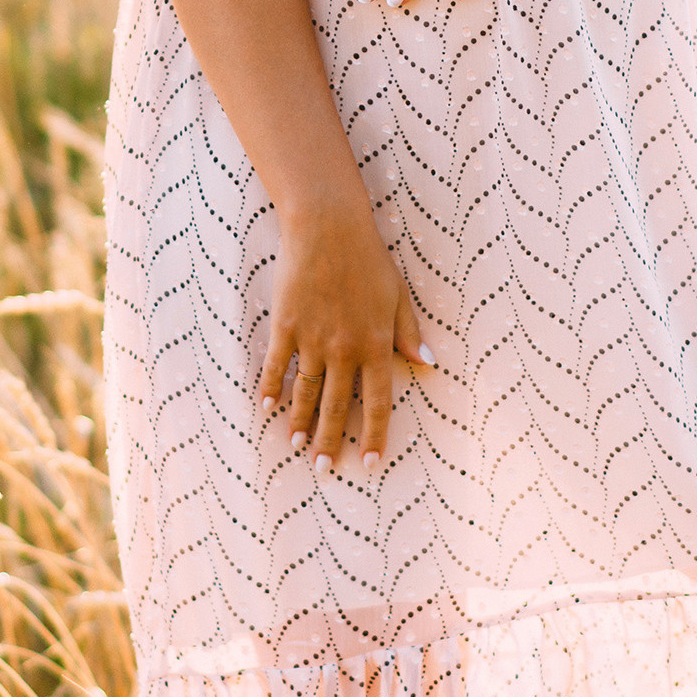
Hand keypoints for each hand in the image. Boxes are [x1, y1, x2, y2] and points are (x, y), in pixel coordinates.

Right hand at [260, 189, 430, 471]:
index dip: (376, 435)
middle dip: (332, 441)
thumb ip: (411, 333)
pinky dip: (270, 388)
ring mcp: (312, 339)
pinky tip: (266, 408)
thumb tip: (431, 364)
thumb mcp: (399, 296)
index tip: (371, 463)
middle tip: (325, 470)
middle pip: (338, 406)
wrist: (328, 227)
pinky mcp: (286, 325)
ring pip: (306, 392)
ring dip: (301, 423)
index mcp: (377, 344)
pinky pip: (276, 365)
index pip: (379, 402)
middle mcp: (345, 349)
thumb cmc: (369, 259)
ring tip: (296, 447)